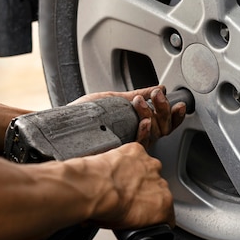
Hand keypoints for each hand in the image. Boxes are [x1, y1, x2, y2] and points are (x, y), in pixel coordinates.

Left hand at [70, 85, 185, 148]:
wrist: (60, 127)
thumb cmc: (81, 117)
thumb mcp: (113, 100)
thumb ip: (136, 95)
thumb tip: (155, 87)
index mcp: (136, 128)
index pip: (163, 125)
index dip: (175, 117)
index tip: (178, 105)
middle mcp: (134, 139)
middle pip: (163, 129)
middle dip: (164, 110)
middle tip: (159, 96)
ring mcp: (128, 146)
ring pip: (154, 135)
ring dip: (153, 115)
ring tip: (142, 101)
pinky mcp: (120, 152)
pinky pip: (139, 144)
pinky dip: (144, 131)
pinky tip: (143, 119)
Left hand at [82, 143, 174, 229]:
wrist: (93, 187)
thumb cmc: (107, 208)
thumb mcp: (124, 227)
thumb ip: (136, 221)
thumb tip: (128, 219)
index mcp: (163, 203)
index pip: (167, 212)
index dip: (156, 214)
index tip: (145, 214)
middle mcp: (160, 182)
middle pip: (156, 188)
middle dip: (144, 192)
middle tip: (126, 197)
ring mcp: (149, 164)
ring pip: (147, 169)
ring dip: (136, 174)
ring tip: (118, 181)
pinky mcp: (136, 150)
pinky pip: (134, 154)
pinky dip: (126, 159)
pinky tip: (115, 167)